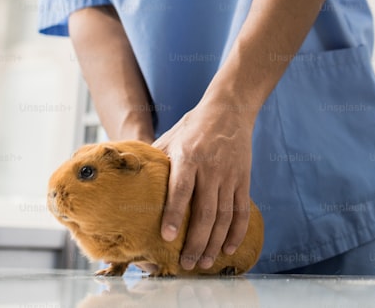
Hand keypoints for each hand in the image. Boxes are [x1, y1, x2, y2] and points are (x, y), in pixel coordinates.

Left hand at [153, 93, 253, 270]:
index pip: (182, 189)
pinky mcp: (243, 178)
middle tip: (186, 264)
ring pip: (224, 215)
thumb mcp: (170, 138)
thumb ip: (155, 162)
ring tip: (204, 262)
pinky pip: (241, 209)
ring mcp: (230, 175)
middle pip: (205, 211)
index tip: (167, 237)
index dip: (175, 214)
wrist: (229, 110)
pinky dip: (237, 231)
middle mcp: (211, 168)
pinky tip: (228, 248)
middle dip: (196, 241)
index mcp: (188, 156)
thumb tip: (130, 185)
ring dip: (214, 242)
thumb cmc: (192, 127)